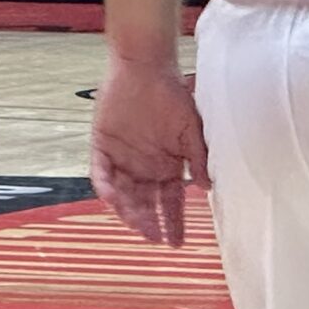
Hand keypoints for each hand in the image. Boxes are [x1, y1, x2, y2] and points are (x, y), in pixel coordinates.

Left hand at [90, 56, 209, 246]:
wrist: (146, 66)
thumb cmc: (173, 94)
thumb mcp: (192, 129)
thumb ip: (198, 158)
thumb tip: (207, 187)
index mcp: (167, 166)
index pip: (171, 202)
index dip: (173, 223)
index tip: (177, 242)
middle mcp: (144, 167)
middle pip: (145, 203)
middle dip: (148, 222)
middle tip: (152, 236)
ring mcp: (122, 158)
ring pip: (123, 194)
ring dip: (128, 210)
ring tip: (136, 222)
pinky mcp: (102, 146)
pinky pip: (101, 173)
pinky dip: (105, 186)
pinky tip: (112, 198)